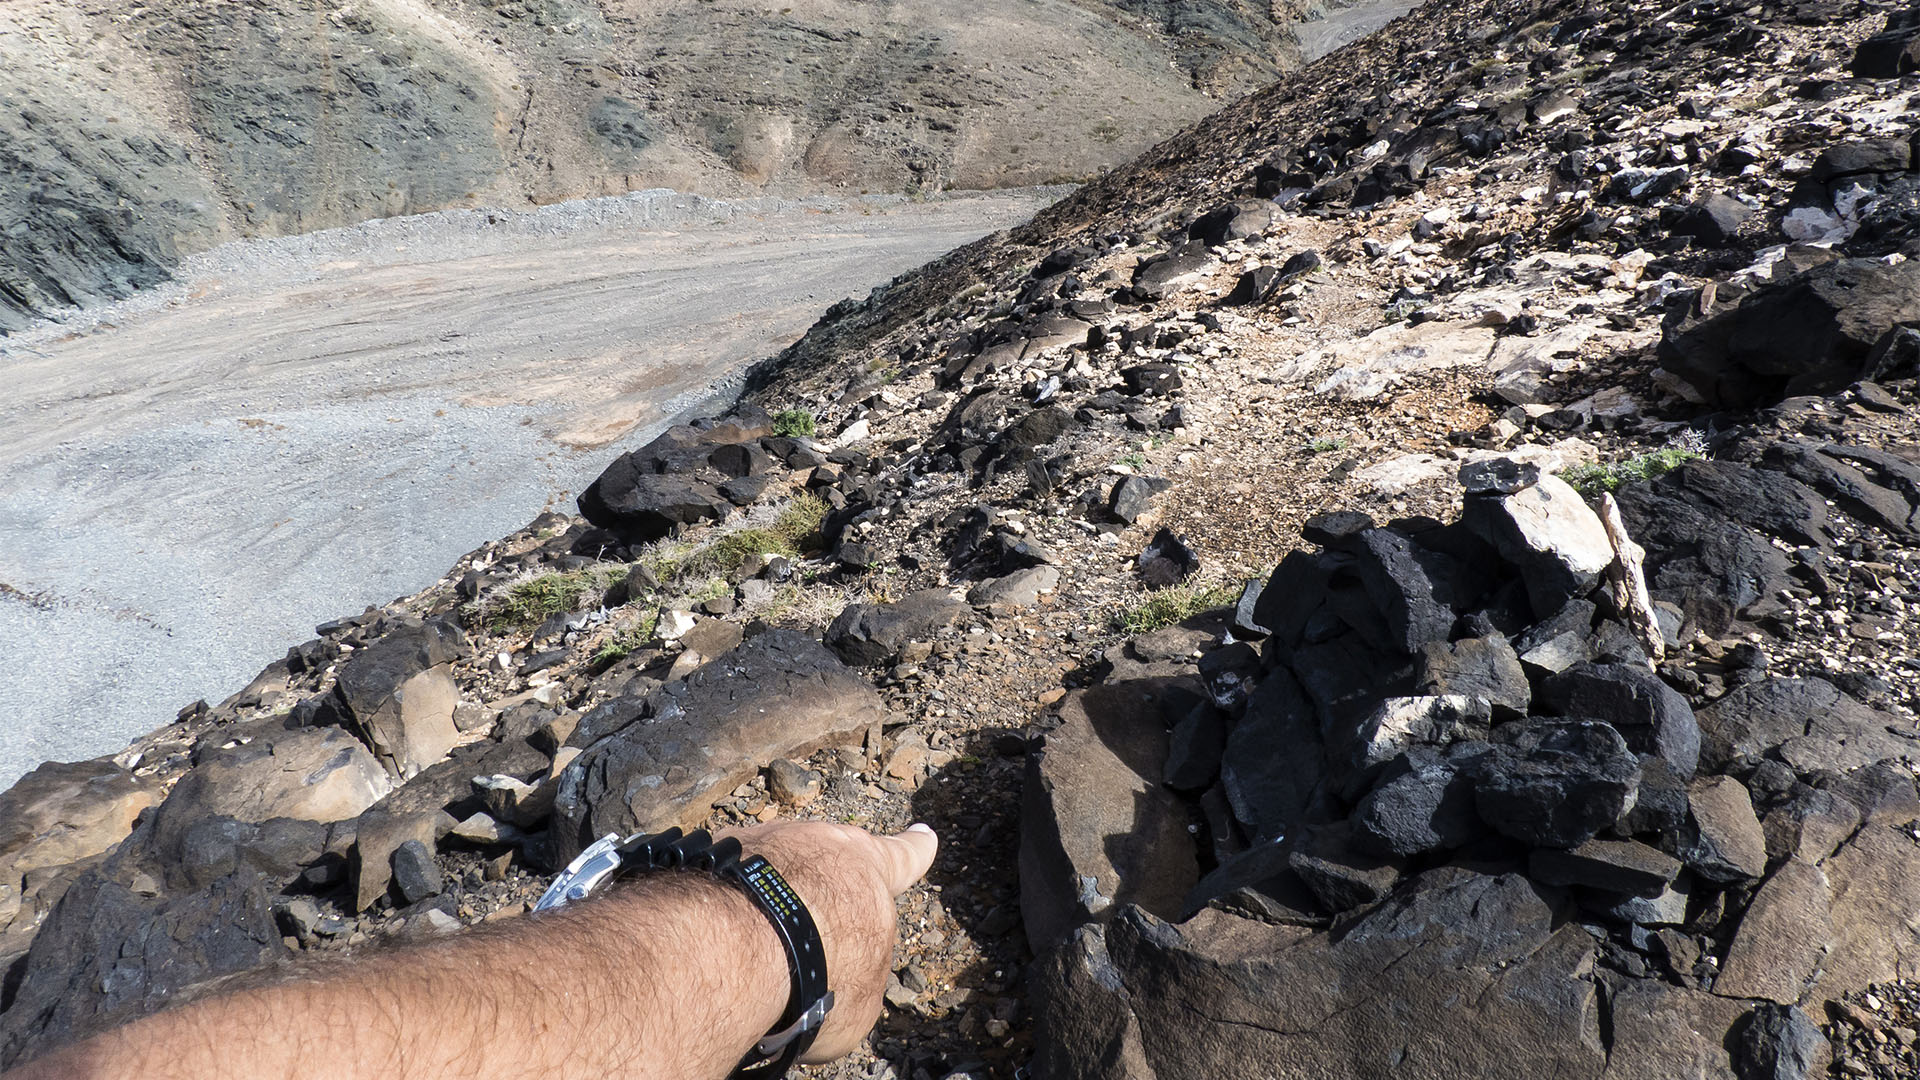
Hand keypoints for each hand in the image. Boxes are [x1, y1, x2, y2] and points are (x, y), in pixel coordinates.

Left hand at [718, 821, 938, 1062]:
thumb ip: (855, 979)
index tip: (922, 836)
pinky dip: (729, 907)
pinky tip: (720, 941)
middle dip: (825, 883)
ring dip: (770, 900)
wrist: (741, 945)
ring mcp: (766, 838)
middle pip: (831, 856)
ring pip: (774, 867)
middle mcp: (822, 842)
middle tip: (813, 923)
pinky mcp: (715, 851)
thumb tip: (832, 987)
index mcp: (873, 870)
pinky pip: (728, 880)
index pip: (905, 857)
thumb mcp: (859, 1003)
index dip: (915, 850)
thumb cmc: (820, 974)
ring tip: (759, 948)